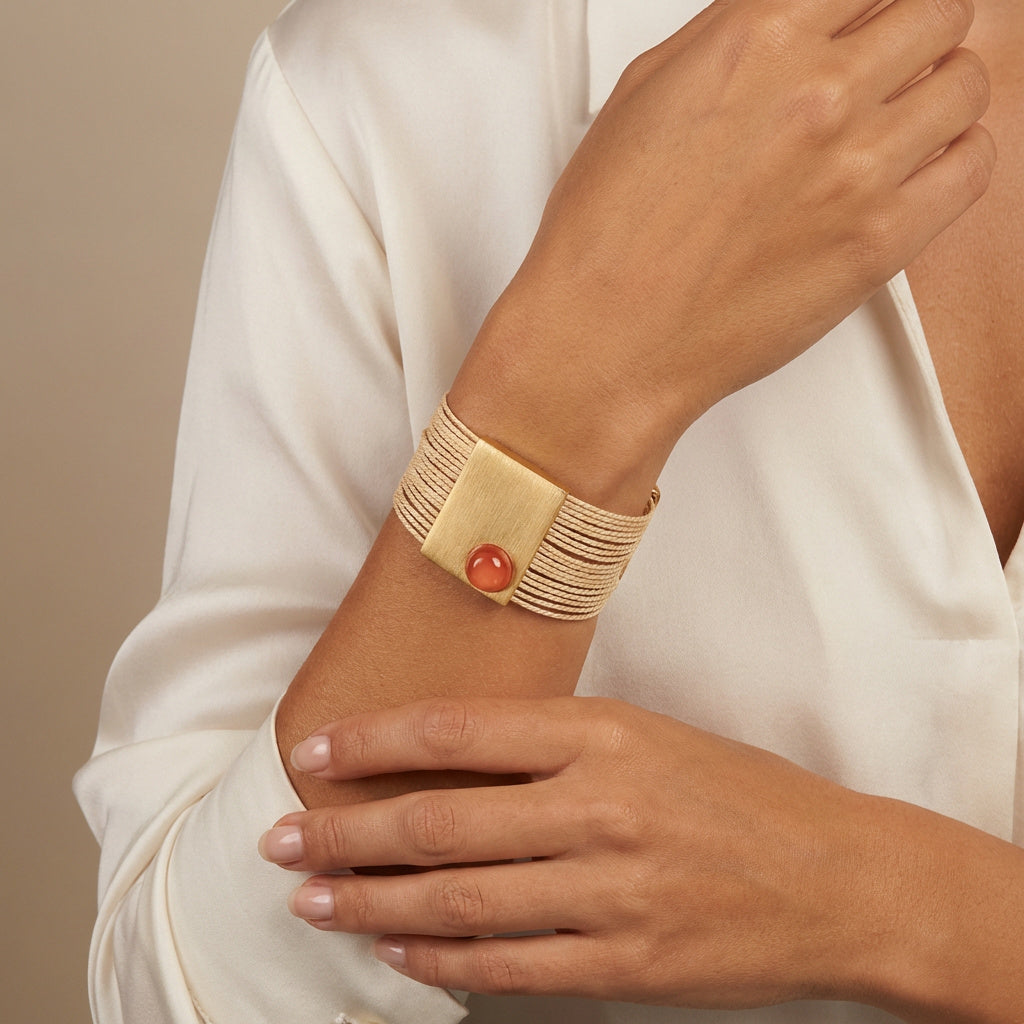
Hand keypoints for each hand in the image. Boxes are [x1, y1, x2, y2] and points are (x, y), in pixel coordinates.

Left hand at [259, 696, 897, 1008]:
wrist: (840, 878)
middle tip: (280, 842)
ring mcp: (612, 890)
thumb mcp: (649, 736)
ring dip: (372, 901)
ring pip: (459, 899)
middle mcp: (600, 806)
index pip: (459, 729)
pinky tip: (395, 949)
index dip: (374, 741)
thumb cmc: (739, 794)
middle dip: (345, 832)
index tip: (313, 752)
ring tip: (312, 900)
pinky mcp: (627, 962)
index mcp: (605, 733)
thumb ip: (556, 746)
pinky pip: (509, 965)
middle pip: (440, 820)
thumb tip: (449, 760)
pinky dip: (440, 959)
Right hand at [452, 0, 992, 509]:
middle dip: (918, 31)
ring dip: (942, 91)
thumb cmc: (607, 237)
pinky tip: (920, 170)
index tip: (869, 22)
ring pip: (966, 82)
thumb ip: (728, 40)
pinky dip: (960, 157)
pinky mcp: (881, 241)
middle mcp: (815, 93)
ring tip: (906, 121)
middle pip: (937, 10)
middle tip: (895, 63)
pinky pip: (974, 166)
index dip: (870, 4)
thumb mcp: (644, 96)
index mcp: (754, 41)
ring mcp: (856, 168)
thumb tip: (785, 22)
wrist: (607, 339)